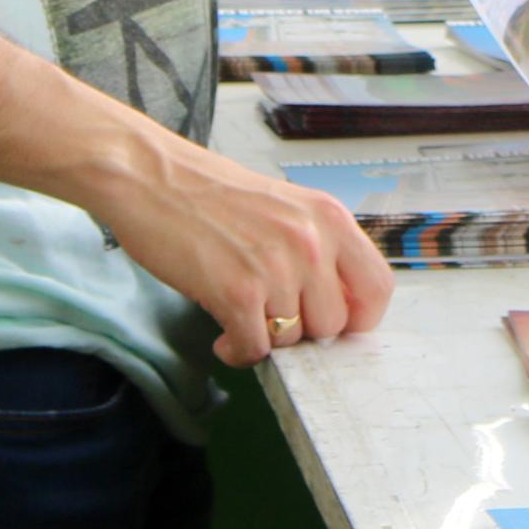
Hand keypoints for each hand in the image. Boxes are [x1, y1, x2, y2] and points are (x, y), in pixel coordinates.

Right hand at [93, 135, 395, 367]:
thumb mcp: (284, 209)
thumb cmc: (210, 194)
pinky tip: (223, 334)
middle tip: (272, 317)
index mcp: (329, 217)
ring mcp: (275, 267)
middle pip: (334, 324)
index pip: (378, 287)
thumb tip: (336, 304)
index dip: (358, 317)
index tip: (334, 323)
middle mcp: (311, 241)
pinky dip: (237, 351)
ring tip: (242, 318)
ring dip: (266, 339)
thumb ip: (316, 249)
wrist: (151, 176)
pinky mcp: (237, 291)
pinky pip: (253, 349)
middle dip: (303, 331)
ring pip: (293, 340)